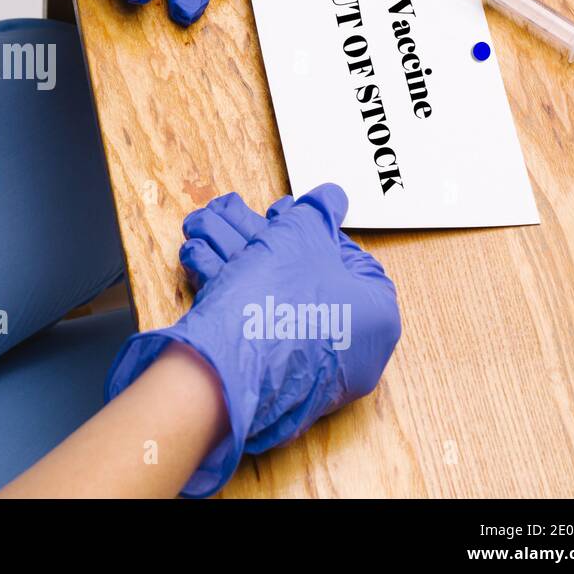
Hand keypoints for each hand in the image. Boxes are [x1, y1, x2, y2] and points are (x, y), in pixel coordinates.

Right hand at [106, 184, 400, 496]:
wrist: (228, 366)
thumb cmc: (280, 297)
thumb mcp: (302, 233)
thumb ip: (319, 211)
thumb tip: (332, 197)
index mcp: (376, 313)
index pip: (350, 258)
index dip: (311, 228)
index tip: (281, 215)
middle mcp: (350, 347)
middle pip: (303, 275)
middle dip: (260, 239)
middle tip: (237, 219)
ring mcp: (310, 368)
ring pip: (270, 294)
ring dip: (232, 255)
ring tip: (201, 228)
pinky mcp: (270, 376)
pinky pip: (253, 321)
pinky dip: (229, 289)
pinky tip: (198, 260)